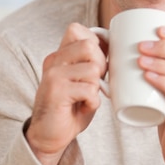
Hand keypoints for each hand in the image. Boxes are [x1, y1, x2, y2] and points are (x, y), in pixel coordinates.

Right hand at [25, 23, 107, 164]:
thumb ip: (91, 61)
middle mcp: (54, 61)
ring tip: (86, 97)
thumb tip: (115, 44)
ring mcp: (53, 75)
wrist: (50, 135)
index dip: (95, 43)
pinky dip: (93, 102)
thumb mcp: (81, 78)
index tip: (97, 63)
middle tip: (94, 83)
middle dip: (101, 65)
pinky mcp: (56, 92)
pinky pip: (89, 90)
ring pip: (92, 70)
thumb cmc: (72, 106)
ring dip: (96, 87)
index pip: (76, 29)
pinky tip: (84, 107)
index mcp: (59, 55)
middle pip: (89, 46)